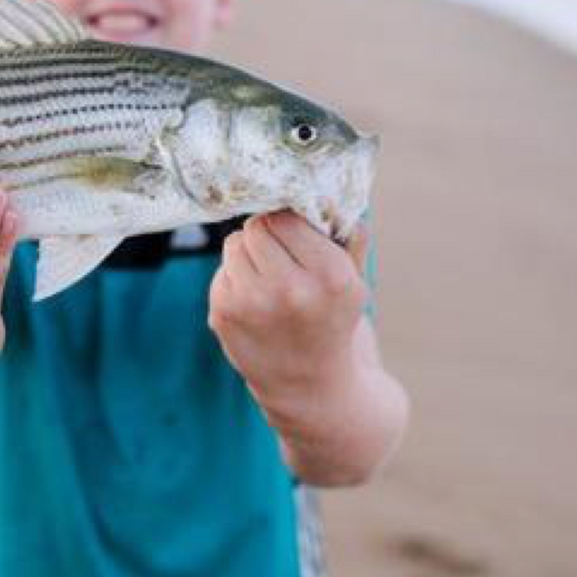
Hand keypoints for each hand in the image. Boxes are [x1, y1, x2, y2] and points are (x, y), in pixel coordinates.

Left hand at [208, 211, 371, 393]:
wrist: (310, 386)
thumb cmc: (332, 320)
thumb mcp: (354, 280)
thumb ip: (347, 234)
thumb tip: (327, 190)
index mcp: (331, 276)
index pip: (287, 217)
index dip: (290, 222)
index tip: (296, 235)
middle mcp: (290, 290)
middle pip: (257, 226)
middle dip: (267, 234)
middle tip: (280, 255)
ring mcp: (252, 304)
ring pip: (235, 243)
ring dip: (249, 253)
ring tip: (269, 278)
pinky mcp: (223, 314)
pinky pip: (222, 270)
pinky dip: (236, 279)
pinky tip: (255, 301)